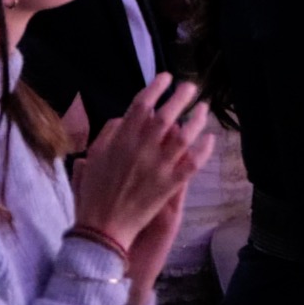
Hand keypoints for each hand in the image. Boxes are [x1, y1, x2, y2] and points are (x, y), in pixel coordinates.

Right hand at [69, 75, 207, 287]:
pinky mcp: (170, 185)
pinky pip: (192, 163)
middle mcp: (141, 149)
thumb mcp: (94, 155)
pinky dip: (203, 149)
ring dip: (196, 119)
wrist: (104, 227)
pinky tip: (210, 139)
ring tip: (203, 109)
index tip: (166, 78)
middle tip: (191, 87)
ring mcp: (158, 167)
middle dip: (180, 97)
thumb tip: (124, 117)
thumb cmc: (95, 191)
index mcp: (121, 140)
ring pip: (183, 136)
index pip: (141, 104)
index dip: (155, 87)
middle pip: (166, 115)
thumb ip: (108, 133)